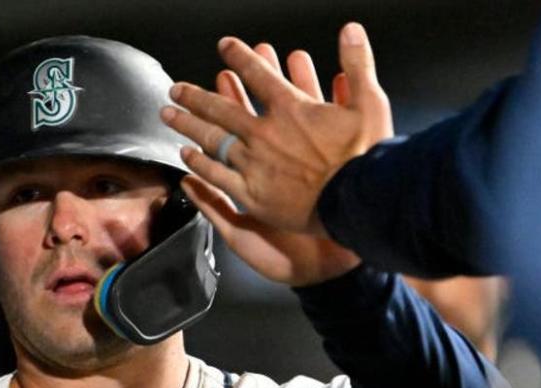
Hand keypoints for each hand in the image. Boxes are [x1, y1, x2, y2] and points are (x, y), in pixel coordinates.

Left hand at [161, 23, 393, 237]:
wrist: (354, 204)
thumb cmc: (365, 158)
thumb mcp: (371, 103)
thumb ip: (358, 65)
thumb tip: (350, 30)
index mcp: (291, 109)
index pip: (259, 76)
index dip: (240, 57)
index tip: (224, 47)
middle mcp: (265, 133)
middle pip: (222, 108)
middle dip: (195, 95)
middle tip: (176, 88)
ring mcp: (254, 164)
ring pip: (211, 140)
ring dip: (187, 125)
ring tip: (169, 115)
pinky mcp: (251, 194)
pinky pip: (217, 176)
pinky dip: (199, 164)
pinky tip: (186, 156)